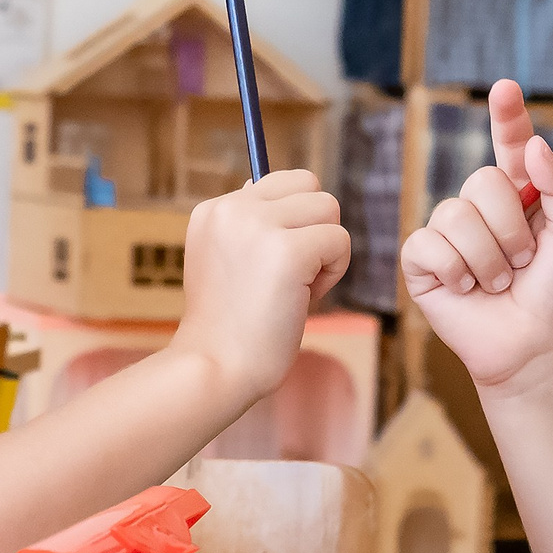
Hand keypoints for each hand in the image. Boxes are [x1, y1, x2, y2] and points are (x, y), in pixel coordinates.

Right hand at [172, 169, 350, 403]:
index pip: (278, 183)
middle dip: (314, 226)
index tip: (274, 265)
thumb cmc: (228, 327)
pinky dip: (334, 272)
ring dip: (326, 250)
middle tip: (292, 274)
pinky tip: (304, 300)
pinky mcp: (288, 251)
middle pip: (309, 184)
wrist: (215, 369)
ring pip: (329, 208)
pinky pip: (339, 241)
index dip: (292, 222)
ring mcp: (259, 226)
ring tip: (296, 288)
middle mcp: (232, 208)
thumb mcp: (224, 260)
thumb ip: (249, 226)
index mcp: (214, 210)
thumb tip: (274, 190)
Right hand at [399, 80, 552, 390]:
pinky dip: (456, 270)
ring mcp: (450, 232)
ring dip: (488, 257)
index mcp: (521, 194)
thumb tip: (533, 145)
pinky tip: (467, 289)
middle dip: (510, 227)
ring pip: (456, 215)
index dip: (506, 115)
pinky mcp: (424, 261)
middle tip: (524, 262)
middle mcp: (482, 207)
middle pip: (482, 181)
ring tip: (499, 283)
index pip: (510, 144)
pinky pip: (430, 244)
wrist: (533, 345)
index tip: (506, 88)